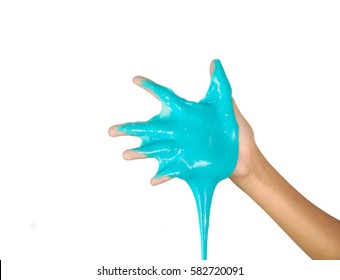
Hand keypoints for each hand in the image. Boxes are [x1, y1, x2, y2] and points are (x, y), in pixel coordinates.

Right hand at [108, 59, 237, 186]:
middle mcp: (178, 131)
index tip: (136, 79)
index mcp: (185, 113)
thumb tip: (214, 62)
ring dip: (140, 153)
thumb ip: (220, 85)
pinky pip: (171, 171)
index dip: (151, 87)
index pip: (165, 96)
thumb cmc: (235, 129)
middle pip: (150, 128)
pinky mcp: (187, 166)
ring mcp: (180, 149)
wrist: (243, 156)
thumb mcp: (227, 107)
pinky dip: (161, 176)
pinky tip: (153, 180)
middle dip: (130, 129)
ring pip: (155, 150)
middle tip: (112, 131)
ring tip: (126, 155)